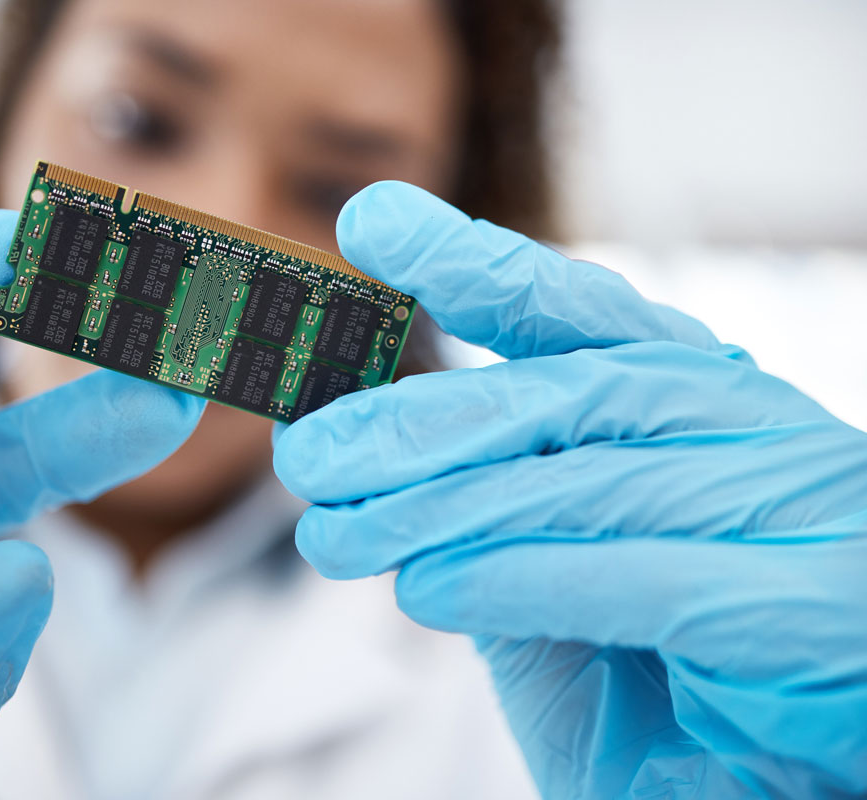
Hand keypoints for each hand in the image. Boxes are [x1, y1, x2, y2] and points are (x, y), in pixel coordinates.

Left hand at [275, 182, 866, 798]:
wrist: (818, 779)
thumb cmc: (689, 675)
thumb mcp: (577, 584)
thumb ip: (509, 523)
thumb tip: (389, 475)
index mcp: (702, 402)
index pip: (582, 314)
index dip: (474, 263)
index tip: (375, 224)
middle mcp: (747, 428)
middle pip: (563, 393)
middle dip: (417, 419)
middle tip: (309, 451)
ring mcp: (787, 503)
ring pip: (579, 478)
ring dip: (435, 508)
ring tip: (334, 534)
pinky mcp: (803, 605)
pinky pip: (631, 576)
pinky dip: (514, 579)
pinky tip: (426, 589)